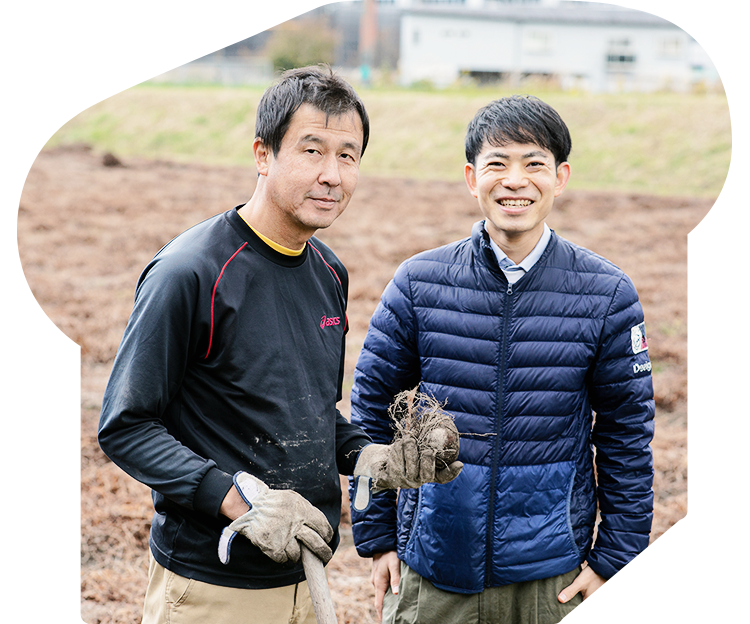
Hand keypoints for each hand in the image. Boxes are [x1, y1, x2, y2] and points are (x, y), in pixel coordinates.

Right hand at [218, 472, 333, 564]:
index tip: (327, 539)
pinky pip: (283, 558)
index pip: (322, 526)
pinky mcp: (272, 547)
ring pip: (298, 554)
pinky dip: (283, 557)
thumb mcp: (292, 499)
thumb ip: (307, 510)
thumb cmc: (274, 502)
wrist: (250, 506)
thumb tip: (321, 527)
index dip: (327, 535)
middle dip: (323, 552)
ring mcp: (284, 537)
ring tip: (293, 549)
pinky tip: (280, 549)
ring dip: (297, 554)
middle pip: (316, 544)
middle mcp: (295, 524)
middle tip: (325, 556)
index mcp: (302, 510)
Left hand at [352, 431, 462, 510]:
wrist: (378, 459)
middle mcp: (417, 481)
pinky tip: (397, 445)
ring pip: (410, 467)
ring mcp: (403, 483)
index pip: (443, 477)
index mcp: (427, 473)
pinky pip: (395, 465)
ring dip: (409, 448)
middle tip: (426, 447)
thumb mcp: (415, 444)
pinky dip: (397, 451)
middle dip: (427, 458)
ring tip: (407, 439)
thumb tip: (436, 425)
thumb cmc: (401, 450)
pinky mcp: (389, 480)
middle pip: (427, 474)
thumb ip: (425, 440)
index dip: (451, 472)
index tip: (459, 463)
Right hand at [371, 551, 399, 620]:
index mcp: (379, 582)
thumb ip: (396, 578)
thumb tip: (396, 594)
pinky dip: (386, 592)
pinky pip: (382, 587)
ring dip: (387, 600)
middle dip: (385, 609)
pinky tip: (394, 594)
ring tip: (397, 607)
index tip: (386, 622)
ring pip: (381, 593)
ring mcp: (375, 579)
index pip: (379, 603)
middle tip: (394, 617)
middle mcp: (375, 582)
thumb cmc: (390, 552)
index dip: (382, 614)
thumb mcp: (395, 564)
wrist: (381, 541)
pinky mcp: (378, 575)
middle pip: (380, 600)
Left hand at [558, 564, 613, 623]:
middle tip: (572, 622)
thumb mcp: (580, 582)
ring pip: (592, 615)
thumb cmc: (593, 575)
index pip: (585, 623)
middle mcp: (596, 606)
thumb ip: (570, 591)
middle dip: (582, 623)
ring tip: (578, 619)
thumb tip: (559, 600)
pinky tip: (584, 610)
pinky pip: (594, 610)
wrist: (607, 568)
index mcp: (590, 606)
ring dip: (586, 619)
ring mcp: (599, 602)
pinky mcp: (600, 598)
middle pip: (589, 621)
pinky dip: (589, 613)